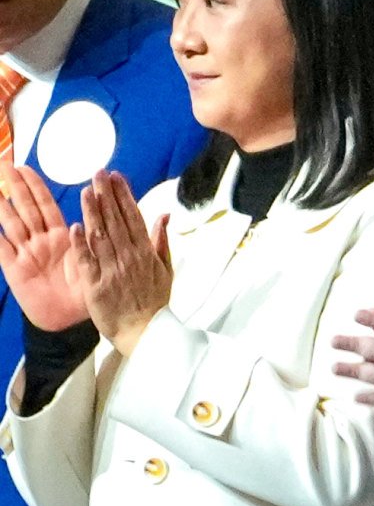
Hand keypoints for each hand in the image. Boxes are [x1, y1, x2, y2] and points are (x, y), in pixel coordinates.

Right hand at [0, 162, 91, 334]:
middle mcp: (41, 241)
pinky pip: (2, 250)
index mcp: (61, 235)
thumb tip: (131, 215)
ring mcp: (26, 254)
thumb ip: (105, 236)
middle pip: (26, 208)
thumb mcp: (100, 259)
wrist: (71, 318)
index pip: (46, 205)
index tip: (26, 166)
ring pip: (11, 224)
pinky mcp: (16, 270)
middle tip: (4, 166)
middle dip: (15, 188)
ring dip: (2, 206)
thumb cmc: (85, 289)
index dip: (36, 186)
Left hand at [76, 171, 170, 355]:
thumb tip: (163, 215)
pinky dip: (82, 244)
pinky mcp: (96, 285)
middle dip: (107, 196)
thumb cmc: (154, 300)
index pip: (133, 217)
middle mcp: (129, 256)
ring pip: (101, 236)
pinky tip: (76, 227)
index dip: (124, 196)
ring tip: (86, 191)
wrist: (144, 331)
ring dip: (93, 212)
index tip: (116, 177)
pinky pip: (88, 262)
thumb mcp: (166, 268)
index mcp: (146, 252)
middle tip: (98, 174)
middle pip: (116, 221)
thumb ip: (161, 241)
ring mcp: (112, 270)